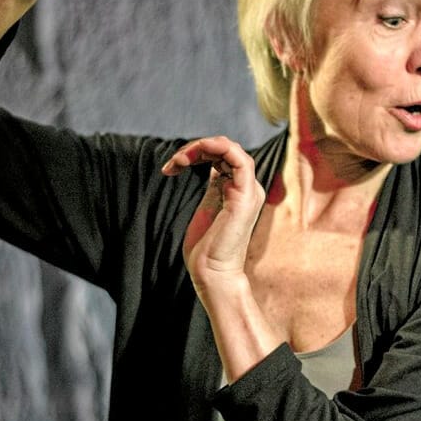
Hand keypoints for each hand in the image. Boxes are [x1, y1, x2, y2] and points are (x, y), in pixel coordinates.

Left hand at [162, 136, 265, 291]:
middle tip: (174, 163)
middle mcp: (247, 187)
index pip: (223, 155)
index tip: (172, 168)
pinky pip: (239, 159)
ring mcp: (249, 191)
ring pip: (231, 149)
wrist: (212, 273)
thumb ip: (212, 188)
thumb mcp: (207, 207)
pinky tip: (196, 152)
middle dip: (196, 148)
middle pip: (226, 148)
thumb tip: (205, 168)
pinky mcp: (245, 196)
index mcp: (239, 189)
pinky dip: (217, 148)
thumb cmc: (206, 248)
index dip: (197, 152)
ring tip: (179, 160)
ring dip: (202, 146)